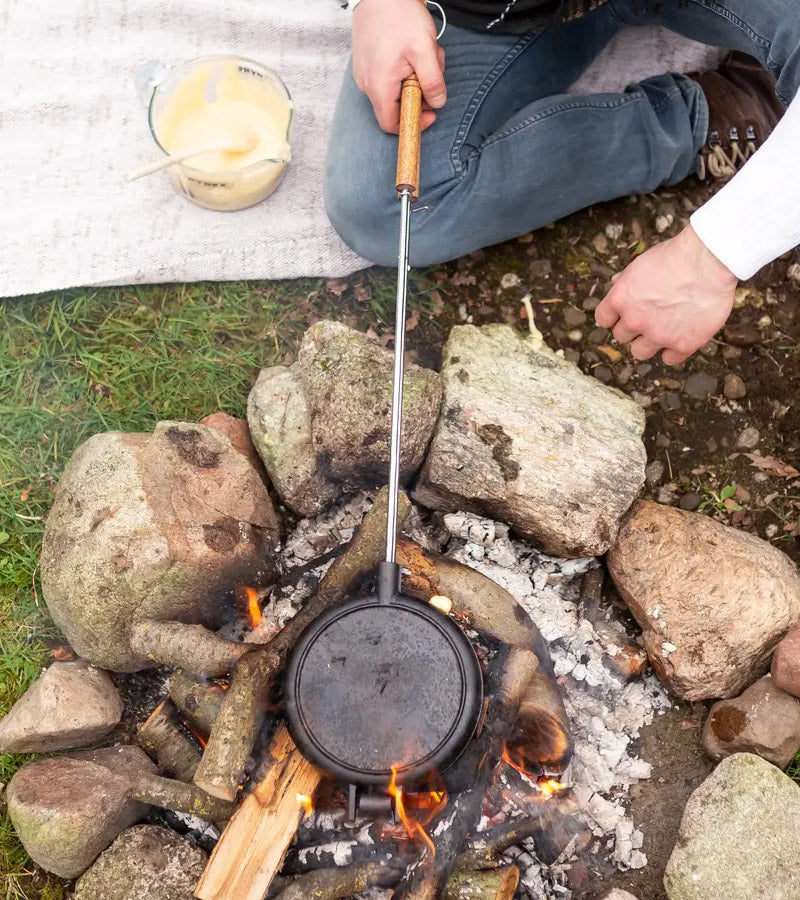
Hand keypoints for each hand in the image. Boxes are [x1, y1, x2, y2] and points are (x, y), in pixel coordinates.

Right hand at [352, 0, 445, 133]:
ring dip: (413, 78)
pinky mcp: (365, 63)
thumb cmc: (400, 16)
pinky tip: (411, 51)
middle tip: (431, 70)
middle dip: (419, 94)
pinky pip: (387, 77)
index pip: (391, 124)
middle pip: (396, 106)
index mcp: (379, 86)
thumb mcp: (424, 50)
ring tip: (422, 54)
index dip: (412, 123)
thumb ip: (433, 81)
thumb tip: (438, 103)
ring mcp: (364, 73)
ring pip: (394, 90)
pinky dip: (404, 69)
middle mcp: (366, 84)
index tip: (430, 112)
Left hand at [594, 224, 737, 365]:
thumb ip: (626, 279)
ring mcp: (658, 335)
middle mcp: (634, 321)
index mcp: (620, 299)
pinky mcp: (682, 345)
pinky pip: (669, 359)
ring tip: (664, 328)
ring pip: (640, 352)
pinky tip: (681, 336)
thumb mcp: (642, 262)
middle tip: (651, 316)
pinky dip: (673, 350)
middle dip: (633, 328)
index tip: (625, 313)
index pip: (603, 319)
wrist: (710, 260)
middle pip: (621, 337)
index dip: (614, 316)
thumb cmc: (677, 256)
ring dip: (649, 343)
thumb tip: (615, 284)